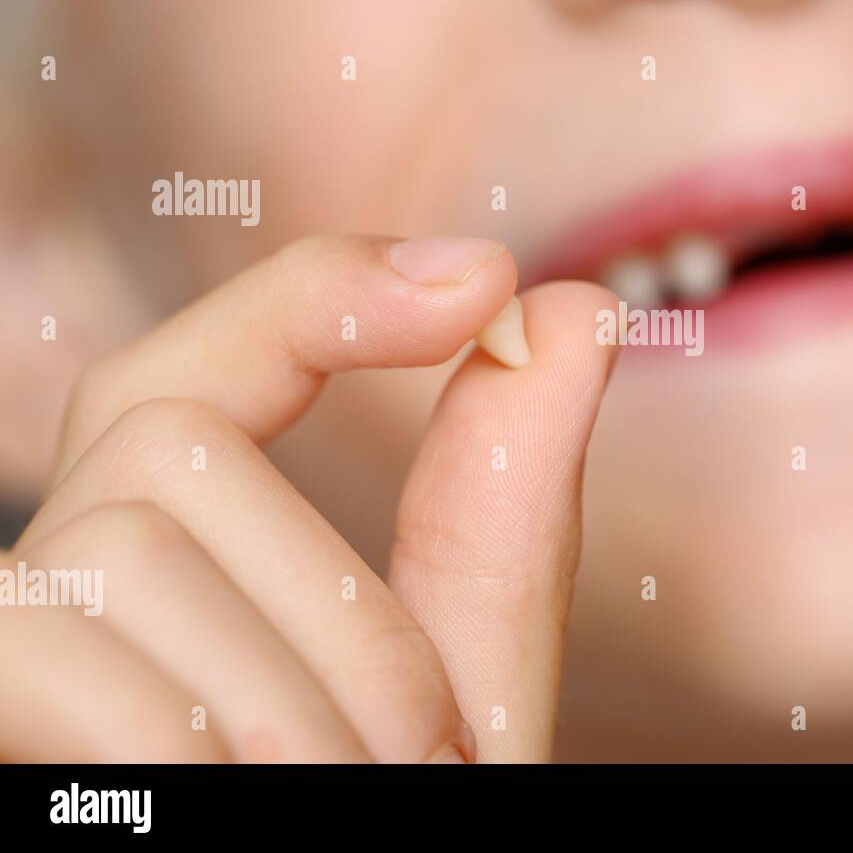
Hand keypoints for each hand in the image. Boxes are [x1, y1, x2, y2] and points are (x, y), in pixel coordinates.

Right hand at [1, 234, 618, 762]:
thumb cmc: (385, 838)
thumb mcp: (460, 685)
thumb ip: (499, 507)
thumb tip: (568, 310)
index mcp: (184, 567)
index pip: (202, 360)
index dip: (320, 293)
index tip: (479, 282)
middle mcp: (62, 585)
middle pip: (167, 437)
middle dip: (345, 608)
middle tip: (415, 769)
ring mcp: (3, 648)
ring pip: (129, 532)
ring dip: (301, 697)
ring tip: (342, 808)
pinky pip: (55, 638)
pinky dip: (197, 737)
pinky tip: (232, 806)